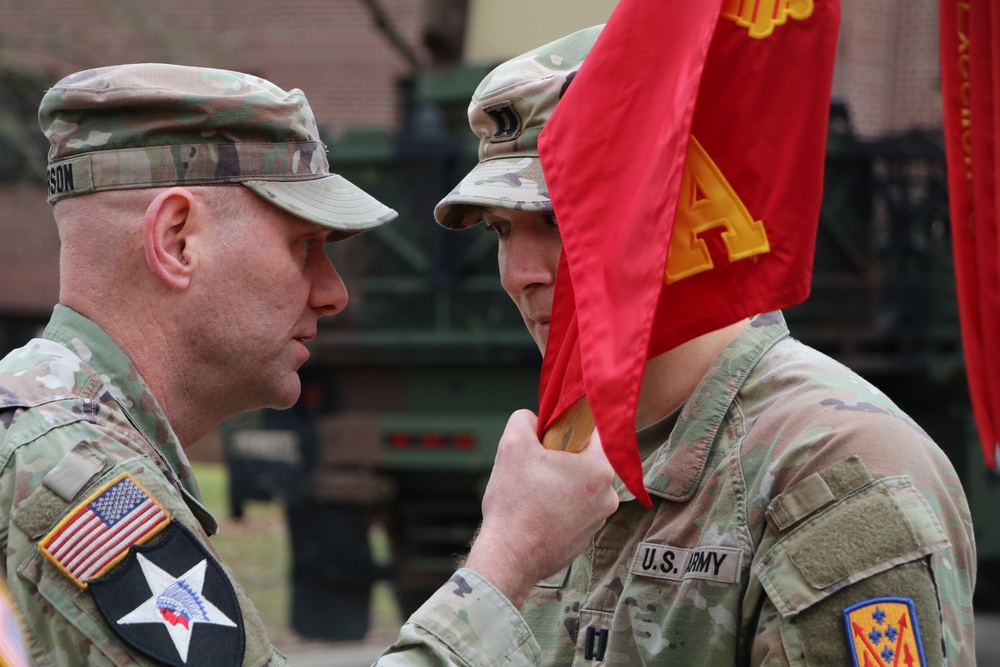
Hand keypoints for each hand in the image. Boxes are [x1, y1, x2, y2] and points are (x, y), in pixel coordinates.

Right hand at [464, 409, 618, 607]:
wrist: (509, 557)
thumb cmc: (515, 504)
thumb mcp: (513, 445)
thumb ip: (525, 419)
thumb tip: (533, 419)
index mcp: (599, 469)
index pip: (592, 431)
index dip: (566, 426)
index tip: (546, 435)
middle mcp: (608, 496)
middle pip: (583, 459)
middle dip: (558, 458)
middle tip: (532, 466)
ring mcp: (598, 519)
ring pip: (577, 485)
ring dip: (556, 482)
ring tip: (530, 493)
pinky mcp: (585, 537)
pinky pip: (573, 509)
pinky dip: (556, 506)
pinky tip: (534, 512)